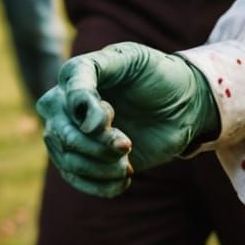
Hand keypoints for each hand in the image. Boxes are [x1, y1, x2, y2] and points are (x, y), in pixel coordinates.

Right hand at [35, 42, 219, 197]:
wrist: (182, 103)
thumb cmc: (159, 74)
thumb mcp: (137, 59)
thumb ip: (106, 72)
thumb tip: (87, 125)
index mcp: (78, 73)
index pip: (68, 87)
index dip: (82, 105)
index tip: (108, 119)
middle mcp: (66, 105)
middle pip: (62, 132)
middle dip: (95, 144)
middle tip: (127, 146)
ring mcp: (73, 133)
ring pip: (68, 159)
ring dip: (100, 167)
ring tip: (128, 165)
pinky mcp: (84, 158)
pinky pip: (76, 179)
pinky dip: (99, 185)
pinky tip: (123, 181)